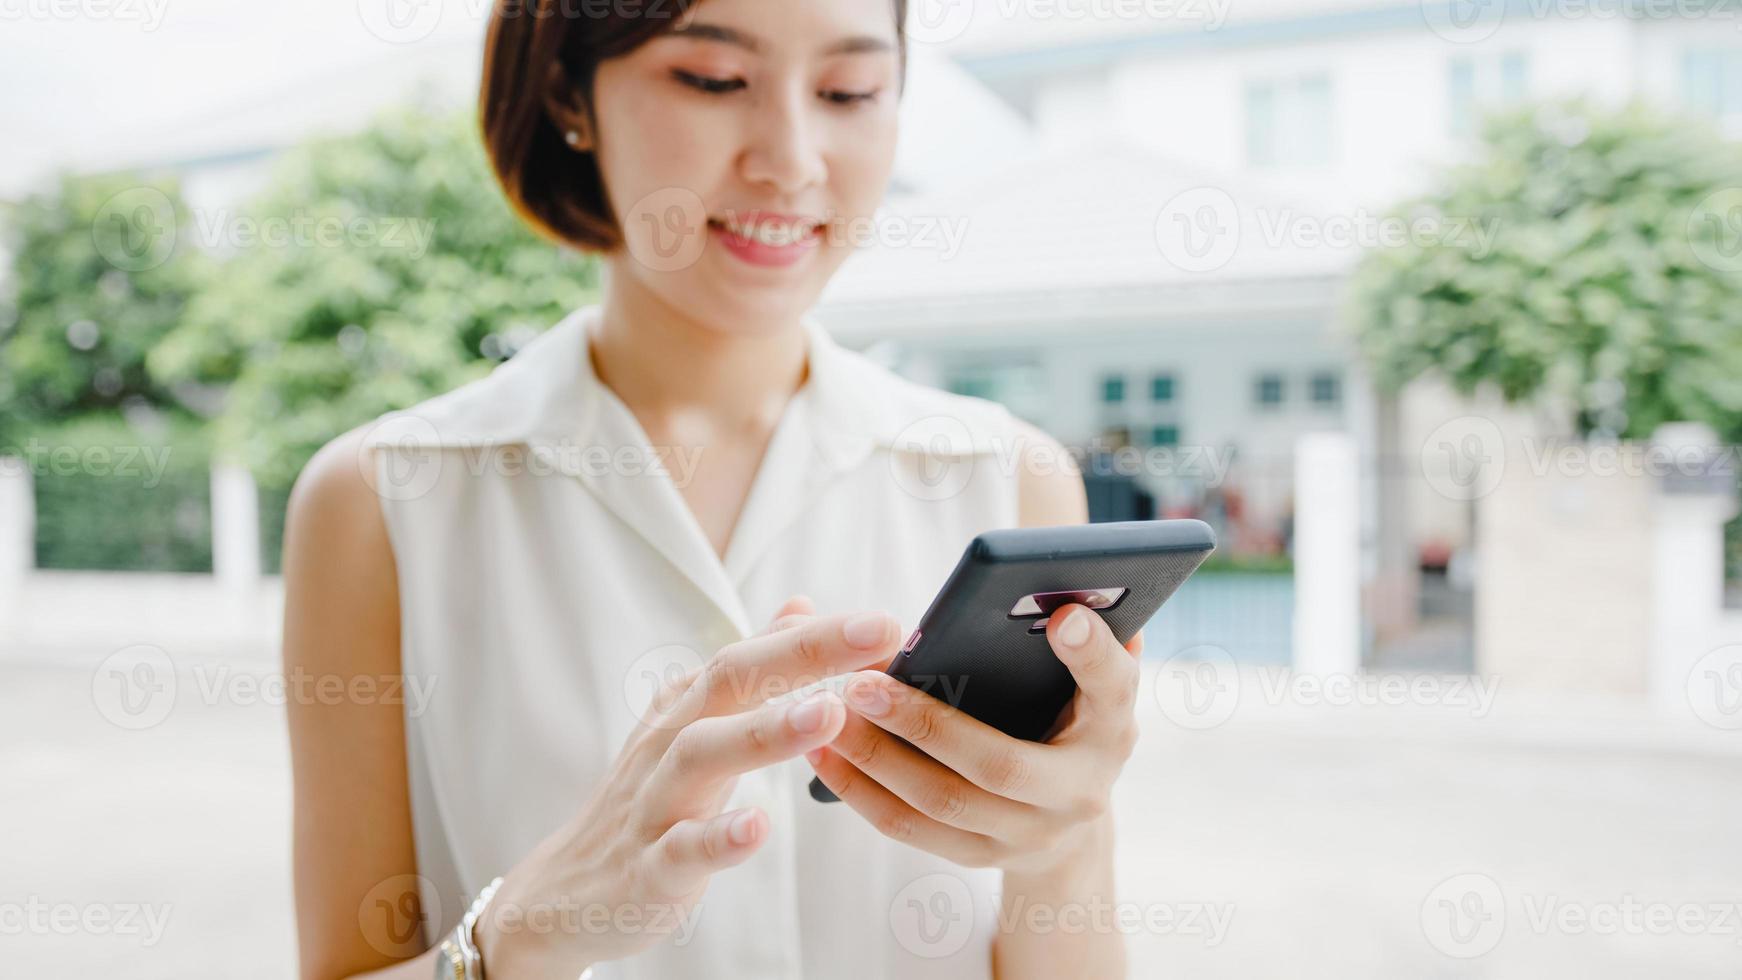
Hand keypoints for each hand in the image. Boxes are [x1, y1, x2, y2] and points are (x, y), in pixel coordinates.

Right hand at [475, 596, 902, 975]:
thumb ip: (752, 670)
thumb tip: (801, 607)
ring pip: (703, 754)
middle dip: (804, 652)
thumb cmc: (649, 800)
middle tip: (876, 634)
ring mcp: (657, 802)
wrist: (566, 892)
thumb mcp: (696, 724)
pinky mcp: (650, 865)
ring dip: (766, 731)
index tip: (888, 622)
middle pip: (731, 680)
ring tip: (830, 714)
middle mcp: (670, 740)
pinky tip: (759, 825)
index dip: (821, 634)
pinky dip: (719, 837)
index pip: (755, 652)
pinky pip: (682, 848)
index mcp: (688, 706)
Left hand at [805, 603, 1141, 875]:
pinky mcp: (980, 855)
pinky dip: (862, 792)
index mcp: (1113, 728)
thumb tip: (1070, 596)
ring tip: (831, 715)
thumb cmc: (1070, 721)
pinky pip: (912, 829)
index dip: (1092, 653)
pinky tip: (825, 755)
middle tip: (863, 683)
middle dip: (925, 724)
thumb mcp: (1090, 682)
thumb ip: (1085, 640)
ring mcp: (1029, 834)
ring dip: (877, 759)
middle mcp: (1080, 792)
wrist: (1070, 820)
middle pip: (998, 764)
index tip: (1063, 617)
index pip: (1113, 686)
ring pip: (943, 802)